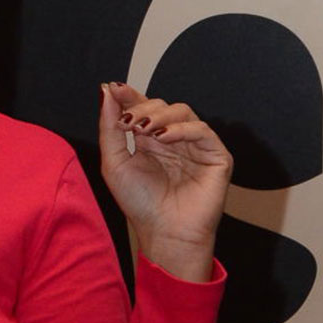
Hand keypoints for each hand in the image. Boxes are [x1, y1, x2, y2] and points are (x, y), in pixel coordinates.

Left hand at [98, 82, 232, 281]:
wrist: (163, 233)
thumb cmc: (140, 203)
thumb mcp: (114, 162)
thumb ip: (110, 127)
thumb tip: (106, 92)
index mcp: (150, 139)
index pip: (143, 107)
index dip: (130, 95)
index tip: (115, 88)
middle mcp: (173, 139)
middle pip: (162, 105)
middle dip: (143, 108)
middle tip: (129, 121)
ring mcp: (195, 146)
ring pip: (183, 112)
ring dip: (160, 115)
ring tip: (144, 128)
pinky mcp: (216, 156)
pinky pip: (203, 131)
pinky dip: (183, 129)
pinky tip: (165, 137)